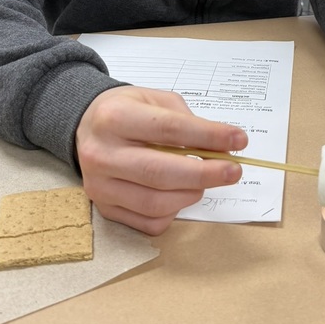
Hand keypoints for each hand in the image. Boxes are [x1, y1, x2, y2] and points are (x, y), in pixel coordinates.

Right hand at [76, 86, 245, 234]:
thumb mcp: (156, 101)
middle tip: (234, 171)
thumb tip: (223, 149)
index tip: (238, 140)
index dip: (208, 136)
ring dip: (191, 194)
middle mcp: (101, 154)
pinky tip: (178, 194)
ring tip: (204, 180)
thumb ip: (189, 122)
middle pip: (160, 172)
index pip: (168, 130)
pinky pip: (149, 222)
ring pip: (156, 203)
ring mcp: (100, 186)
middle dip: (205, 174)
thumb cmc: (127, 112)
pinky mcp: (105, 209)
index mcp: (114, 117)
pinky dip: (174, 212)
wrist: (86, 127)